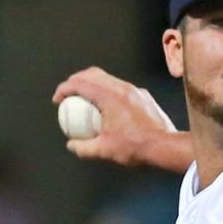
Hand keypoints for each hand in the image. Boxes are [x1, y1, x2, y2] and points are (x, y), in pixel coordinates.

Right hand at [52, 67, 181, 167]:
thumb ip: (84, 148)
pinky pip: (121, 87)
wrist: (165, 145)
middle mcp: (122, 87)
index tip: (58, 99)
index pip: (79, 83)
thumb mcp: (104, 150)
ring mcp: (134, 90)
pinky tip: (107, 106)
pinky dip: (108, 90)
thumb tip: (72, 145)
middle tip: (68, 94)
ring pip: (108, 78)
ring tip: (85, 98)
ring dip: (93, 84)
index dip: (64, 89)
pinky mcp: (143, 95)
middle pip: (92, 74)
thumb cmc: (135, 146)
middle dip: (76, 80)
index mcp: (109, 96)